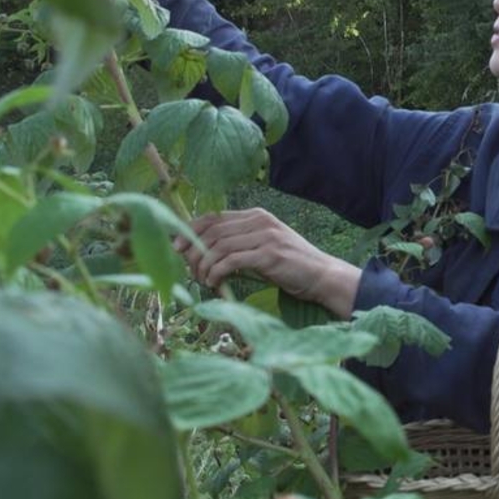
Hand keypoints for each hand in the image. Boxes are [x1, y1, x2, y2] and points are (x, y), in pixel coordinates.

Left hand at [174, 208, 361, 318]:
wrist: (321, 275)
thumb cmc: (290, 265)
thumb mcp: (263, 246)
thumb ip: (239, 242)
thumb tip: (201, 251)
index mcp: (257, 215)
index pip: (213, 217)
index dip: (189, 231)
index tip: (176, 248)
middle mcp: (260, 221)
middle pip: (212, 231)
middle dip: (193, 253)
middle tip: (189, 271)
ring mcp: (266, 236)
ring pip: (218, 247)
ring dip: (203, 267)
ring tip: (203, 281)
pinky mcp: (269, 255)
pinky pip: (230, 261)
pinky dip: (216, 273)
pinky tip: (215, 283)